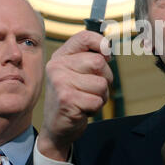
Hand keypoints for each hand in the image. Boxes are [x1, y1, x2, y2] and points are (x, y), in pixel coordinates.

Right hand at [38, 30, 112, 160]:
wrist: (56, 127)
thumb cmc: (72, 97)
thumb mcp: (77, 73)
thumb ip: (89, 58)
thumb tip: (108, 49)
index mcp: (61, 56)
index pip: (84, 37)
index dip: (101, 44)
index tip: (107, 55)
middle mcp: (57, 66)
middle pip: (99, 62)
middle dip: (105, 78)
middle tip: (93, 88)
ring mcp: (60, 82)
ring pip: (101, 84)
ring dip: (101, 96)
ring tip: (86, 100)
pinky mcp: (66, 99)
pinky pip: (97, 100)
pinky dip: (96, 108)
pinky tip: (82, 109)